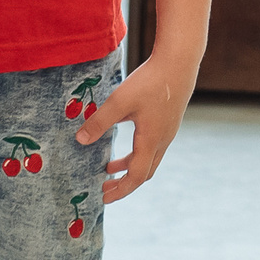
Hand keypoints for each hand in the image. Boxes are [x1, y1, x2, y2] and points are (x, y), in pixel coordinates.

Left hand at [75, 52, 198, 203]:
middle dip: (123, 183)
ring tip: (108, 167)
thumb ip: (99, 122)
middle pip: (145, 172)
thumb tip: (80, 140)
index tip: (103, 198)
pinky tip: (123, 139)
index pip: (136, 176)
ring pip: (149, 158)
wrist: (180, 61)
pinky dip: (136, 153)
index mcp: (151, 140)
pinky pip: (152, 146)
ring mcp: (168, 131)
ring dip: (129, 167)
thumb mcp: (120, 101)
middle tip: (104, 188)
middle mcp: (162, 140)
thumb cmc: (151, 81)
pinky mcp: (168, 120)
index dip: (119, 190)